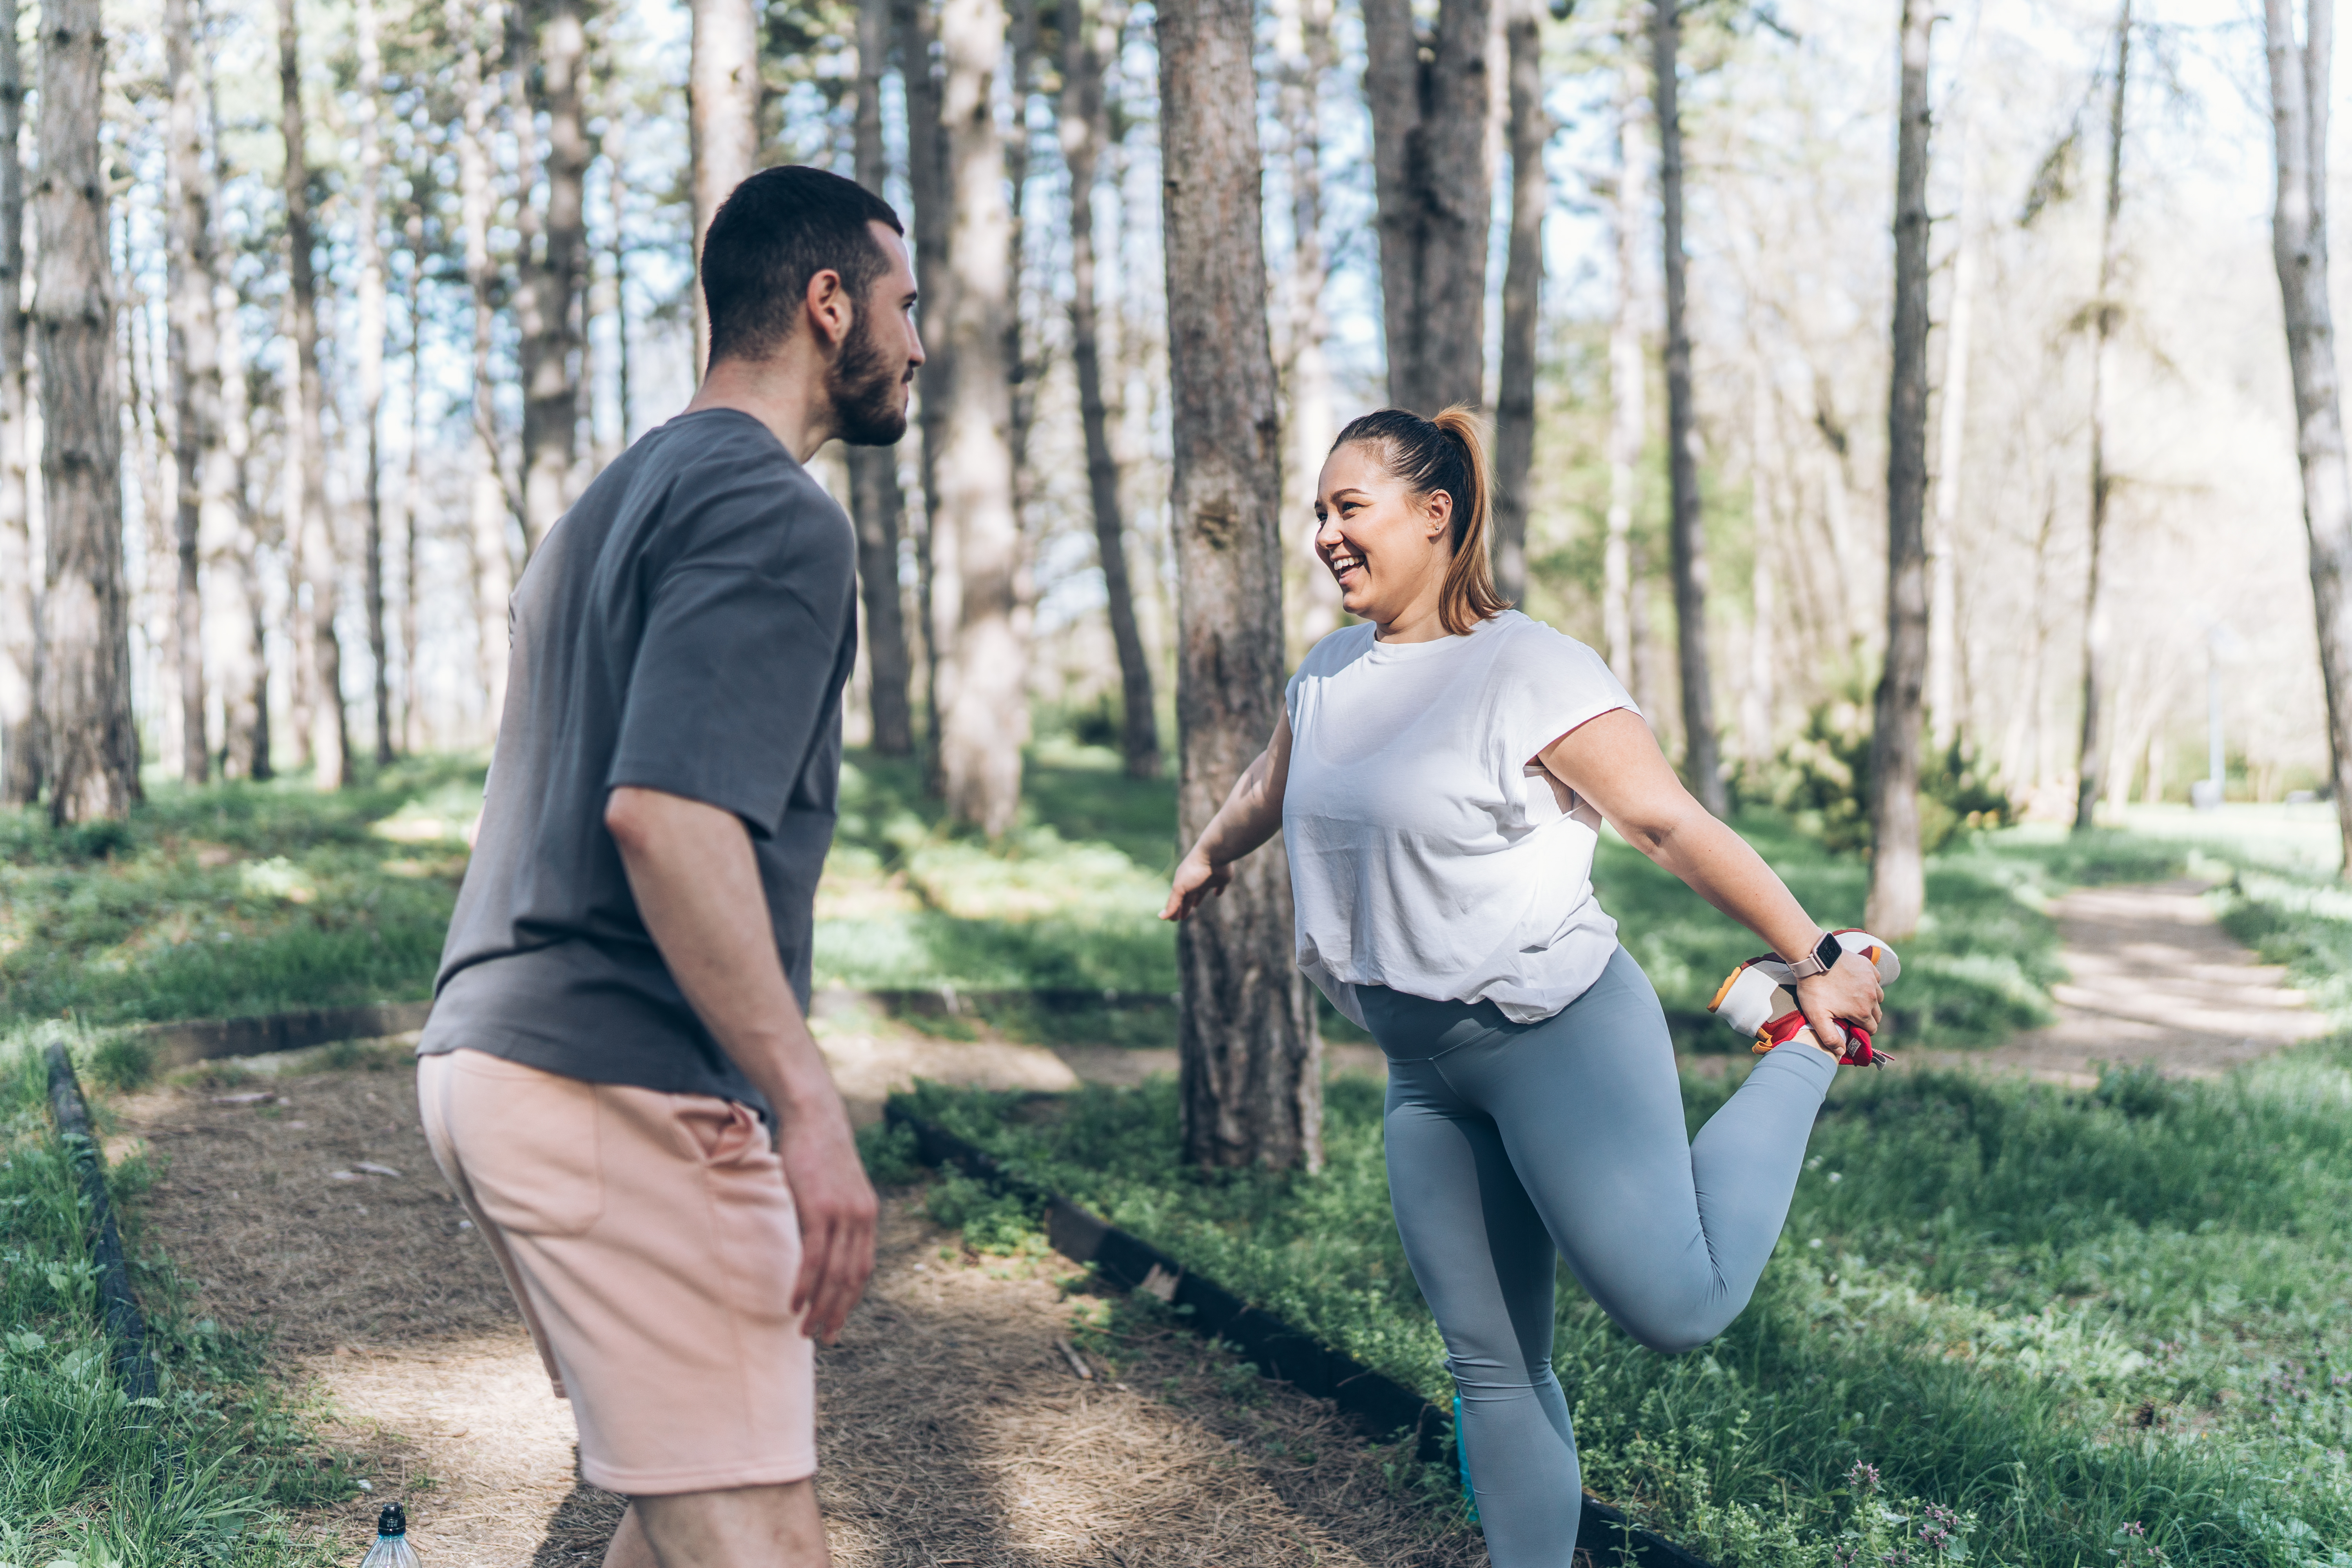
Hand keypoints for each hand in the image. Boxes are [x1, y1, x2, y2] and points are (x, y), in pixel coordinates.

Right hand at [776, 1100, 877, 1343]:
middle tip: (824, 1339)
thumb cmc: (819, 1151)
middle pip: (852, 1279)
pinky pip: (814, 1256)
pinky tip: (795, 1303)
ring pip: (834, 1273)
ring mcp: (843, 1214)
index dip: (850, 1301)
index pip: (863, 1270)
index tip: (837, 1323)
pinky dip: (805, 1284)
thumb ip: (836, 1215)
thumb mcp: (835, 1188)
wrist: (815, 1115)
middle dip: (837, 1313)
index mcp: (868, 1216)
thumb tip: (823, 1240)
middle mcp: (862, 1218)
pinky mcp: (820, 1208)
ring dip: (820, 1307)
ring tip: (806, 1331)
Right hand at [1160, 849, 1231, 921]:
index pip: (1178, 899)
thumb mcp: (1179, 888)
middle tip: (1183, 917)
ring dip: (1198, 898)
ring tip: (1195, 905)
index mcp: (1183, 882)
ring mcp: (1208, 879)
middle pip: (1189, 897)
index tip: (1173, 920)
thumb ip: (1172, 903)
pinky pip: (1220, 886)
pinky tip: (1217, 894)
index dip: (1175, 910)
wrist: (1213, 855)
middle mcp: (1195, 880)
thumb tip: (1161, 918)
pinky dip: (1218, 890)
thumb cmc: (1193, 871)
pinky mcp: (1221, 878)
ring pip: (1202, 891)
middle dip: (1185, 906)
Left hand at [1794, 950, 1883, 1050]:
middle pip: (1877, 1014)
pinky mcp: (1869, 967)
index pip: (1872, 1029)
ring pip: (1878, 997)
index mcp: (1862, 1012)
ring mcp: (1872, 980)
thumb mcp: (1817, 1017)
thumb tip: (1841, 1052)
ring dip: (1869, 1001)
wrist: (1813, 959)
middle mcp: (1872, 997)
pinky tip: (1855, 983)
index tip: (1851, 1026)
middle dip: (1866, 1017)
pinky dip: (1869, 984)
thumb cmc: (1813, 989)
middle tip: (1850, 1013)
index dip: (1862, 1030)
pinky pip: (1875, 980)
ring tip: (1852, 999)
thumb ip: (1830, 1037)